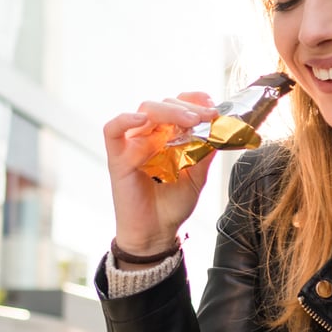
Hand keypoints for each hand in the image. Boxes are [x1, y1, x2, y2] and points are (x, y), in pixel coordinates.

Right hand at [103, 91, 219, 254]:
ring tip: (189, 120)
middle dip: (187, 107)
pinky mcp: (118, 157)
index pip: (178, 104)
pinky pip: (112, 130)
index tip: (213, 106)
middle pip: (163, 104)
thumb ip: (205, 152)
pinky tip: (141, 119)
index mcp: (169, 135)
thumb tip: (219, 128)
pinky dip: (124, 120)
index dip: (194, 99)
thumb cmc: (173, 204)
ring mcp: (133, 143)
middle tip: (206, 116)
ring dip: (169, 110)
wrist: (157, 232)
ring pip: (144, 110)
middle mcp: (151, 135)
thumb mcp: (198, 176)